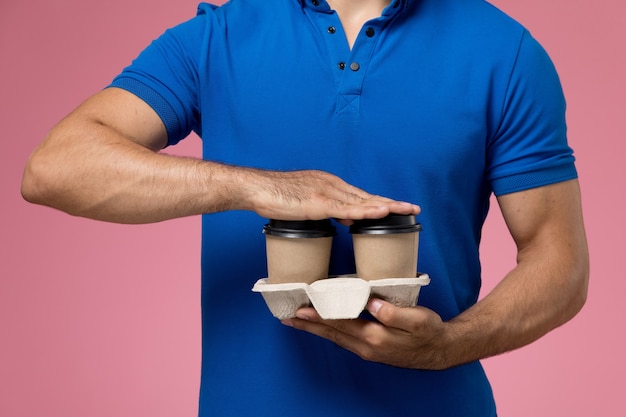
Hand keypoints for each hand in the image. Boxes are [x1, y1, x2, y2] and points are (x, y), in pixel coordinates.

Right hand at [241, 169, 419, 221]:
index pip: (361, 195)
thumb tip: (350, 220)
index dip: (381, 201)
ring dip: (386, 205)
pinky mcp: (318, 202)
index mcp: (330, 184)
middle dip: (392, 202)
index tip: (399, 207)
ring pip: (362, 200)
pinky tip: (380, 212)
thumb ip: (330, 210)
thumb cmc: (276, 197)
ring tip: (405, 209)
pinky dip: (365, 210)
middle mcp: (332, 184)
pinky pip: (346, 207)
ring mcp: (326, 192)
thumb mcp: (308, 204)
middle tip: (413, 208)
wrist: (256, 188)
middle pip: (367, 195)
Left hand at [282, 298, 450, 369]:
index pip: (340, 324)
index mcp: (375, 338)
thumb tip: (371, 304)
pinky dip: (329, 332)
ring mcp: (368, 350)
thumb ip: (393, 313)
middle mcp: (367, 347)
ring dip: (316, 329)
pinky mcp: (371, 349)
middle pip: (332, 333)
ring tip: (297, 322)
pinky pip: (343, 340)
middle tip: (287, 318)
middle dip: (309, 325)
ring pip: (335, 338)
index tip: (301, 310)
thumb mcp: (417, 319)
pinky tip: (323, 327)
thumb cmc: (429, 331)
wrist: (440, 351)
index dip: (320, 316)